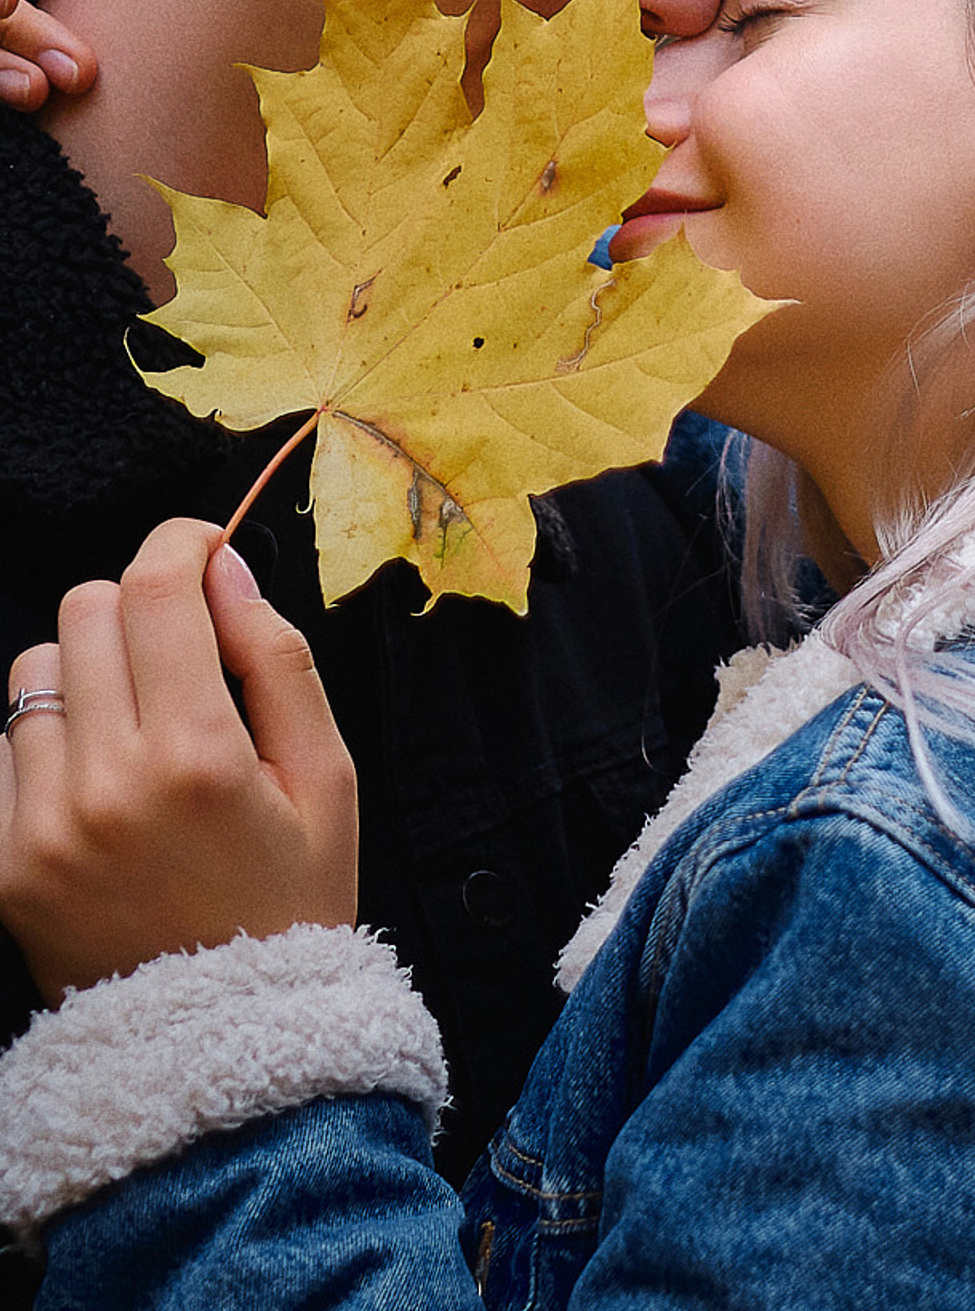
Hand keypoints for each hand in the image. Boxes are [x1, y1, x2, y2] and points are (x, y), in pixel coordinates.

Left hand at [0, 519, 357, 1001]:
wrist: (219, 1045)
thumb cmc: (292, 899)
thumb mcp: (326, 777)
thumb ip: (279, 662)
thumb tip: (227, 569)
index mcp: (198, 756)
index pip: (157, 590)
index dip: (182, 544)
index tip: (206, 546)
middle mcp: (104, 783)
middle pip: (87, 611)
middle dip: (142, 604)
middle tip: (187, 644)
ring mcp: (38, 826)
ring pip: (34, 668)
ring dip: (90, 667)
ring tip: (143, 717)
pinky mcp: (2, 860)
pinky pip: (8, 743)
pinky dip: (56, 734)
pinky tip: (107, 776)